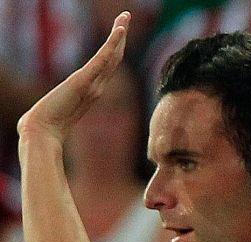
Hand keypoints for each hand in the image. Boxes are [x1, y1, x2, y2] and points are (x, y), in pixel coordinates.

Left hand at [16, 12, 129, 142]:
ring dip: (119, 35)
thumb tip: (46, 111)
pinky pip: (103, 59)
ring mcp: (93, 84)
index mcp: (91, 92)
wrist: (43, 133)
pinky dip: (113, 44)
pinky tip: (119, 31)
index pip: (106, 67)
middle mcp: (97, 87)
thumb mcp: (55, 111)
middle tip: (126, 18)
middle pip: (114, 58)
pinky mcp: (85, 80)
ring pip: (112, 56)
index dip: (114, 50)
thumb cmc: (45, 126)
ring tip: (125, 18)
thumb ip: (56, 109)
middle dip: (120, 38)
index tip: (119, 36)